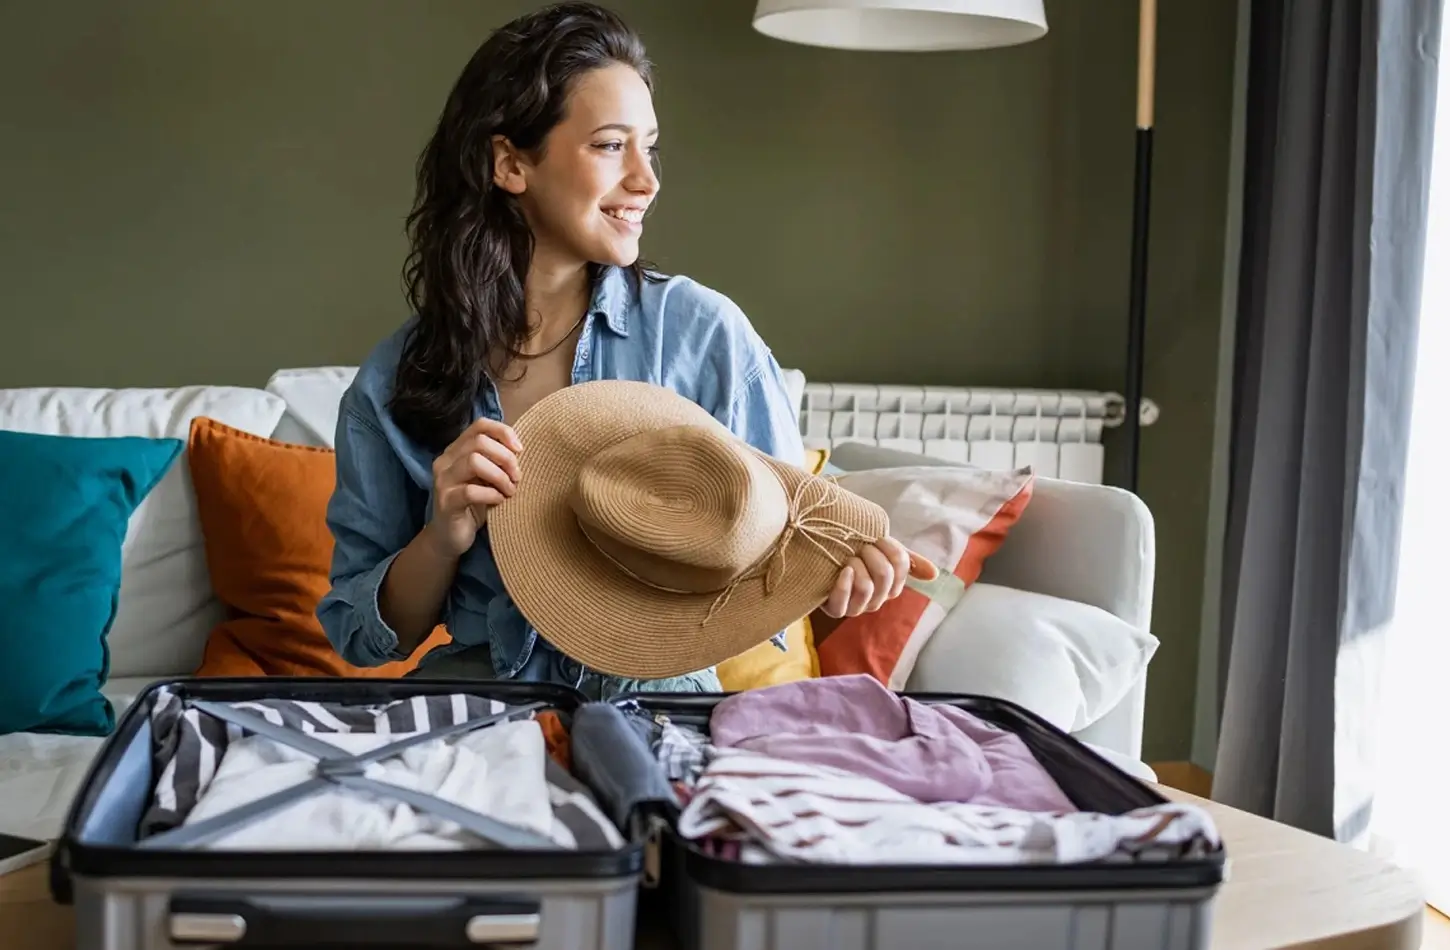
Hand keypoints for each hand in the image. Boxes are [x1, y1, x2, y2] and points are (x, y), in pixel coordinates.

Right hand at [422, 417, 521, 558]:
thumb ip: (496, 461)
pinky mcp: (446, 502)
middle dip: (506, 457)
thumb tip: (521, 450)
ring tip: (510, 490)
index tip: (520, 450)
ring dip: (500, 476)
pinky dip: (492, 494)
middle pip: (479, 442)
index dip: (503, 432)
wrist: (450, 538)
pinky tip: (499, 501)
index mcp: (456, 450)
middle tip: (517, 477)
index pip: (480, 425)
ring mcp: (443, 481)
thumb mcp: (486, 478)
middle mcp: (445, 461)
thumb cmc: (474, 505)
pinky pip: (471, 491)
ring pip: (474, 461)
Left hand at [820, 537, 938, 618]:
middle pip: (885, 575)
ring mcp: (856, 607)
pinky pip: (842, 601)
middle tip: (859, 546)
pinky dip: (843, 584)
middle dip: (871, 554)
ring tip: (846, 558)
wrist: (820, 553)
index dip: (890, 547)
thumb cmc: (854, 553)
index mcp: (892, 586)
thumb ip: (908, 561)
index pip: (901, 565)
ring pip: (866, 587)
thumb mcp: (881, 552)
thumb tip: (935, 574)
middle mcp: (877, 600)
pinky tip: (842, 571)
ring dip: (855, 565)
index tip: (877, 537)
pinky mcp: (835, 609)